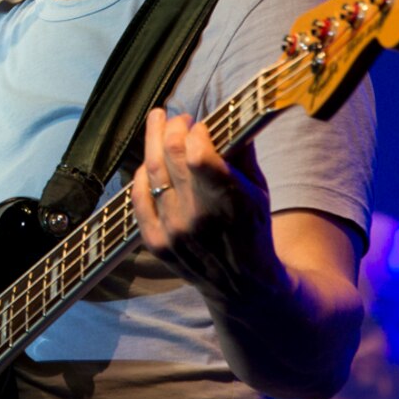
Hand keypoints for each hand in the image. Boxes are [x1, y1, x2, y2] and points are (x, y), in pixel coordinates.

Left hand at [133, 107, 285, 305]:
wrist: (242, 284)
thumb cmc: (253, 228)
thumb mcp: (259, 190)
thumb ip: (241, 153)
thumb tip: (229, 114)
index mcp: (230, 202)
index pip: (197, 154)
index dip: (195, 131)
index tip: (200, 123)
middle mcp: (197, 217)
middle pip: (170, 155)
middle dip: (173, 127)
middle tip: (178, 116)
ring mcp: (173, 231)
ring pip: (152, 171)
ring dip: (154, 141)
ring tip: (159, 121)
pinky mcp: (155, 242)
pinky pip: (138, 197)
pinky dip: (142, 175)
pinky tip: (149, 161)